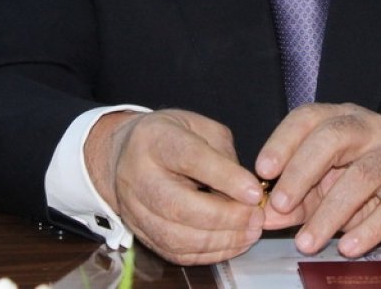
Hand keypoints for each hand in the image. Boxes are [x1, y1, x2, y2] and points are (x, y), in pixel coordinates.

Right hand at [85, 109, 265, 264]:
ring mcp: (135, 209)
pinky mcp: (141, 233)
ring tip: (250, 232)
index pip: (190, 159)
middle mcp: (138, 176)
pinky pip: (176, 253)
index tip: (254, 192)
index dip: (225, 178)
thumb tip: (246, 189)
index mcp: (155, 140)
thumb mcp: (199, 127)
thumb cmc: (170, 138)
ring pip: (176, 236)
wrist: (124, 154)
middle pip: (179, 205)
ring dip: (220, 240)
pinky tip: (232, 243)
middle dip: (225, 217)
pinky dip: (209, 253)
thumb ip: (223, 153)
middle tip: (256, 217)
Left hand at [255, 104, 380, 256]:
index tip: (262, 171)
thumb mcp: (324, 192)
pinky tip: (348, 247)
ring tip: (306, 243)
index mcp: (342, 119)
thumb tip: (264, 216)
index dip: (283, 141)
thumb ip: (295, 201)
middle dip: (302, 171)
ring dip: (329, 212)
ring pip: (362, 175)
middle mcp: (372, 127)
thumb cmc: (367, 191)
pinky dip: (368, 229)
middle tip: (280, 204)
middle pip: (333, 137)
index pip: (308, 117)